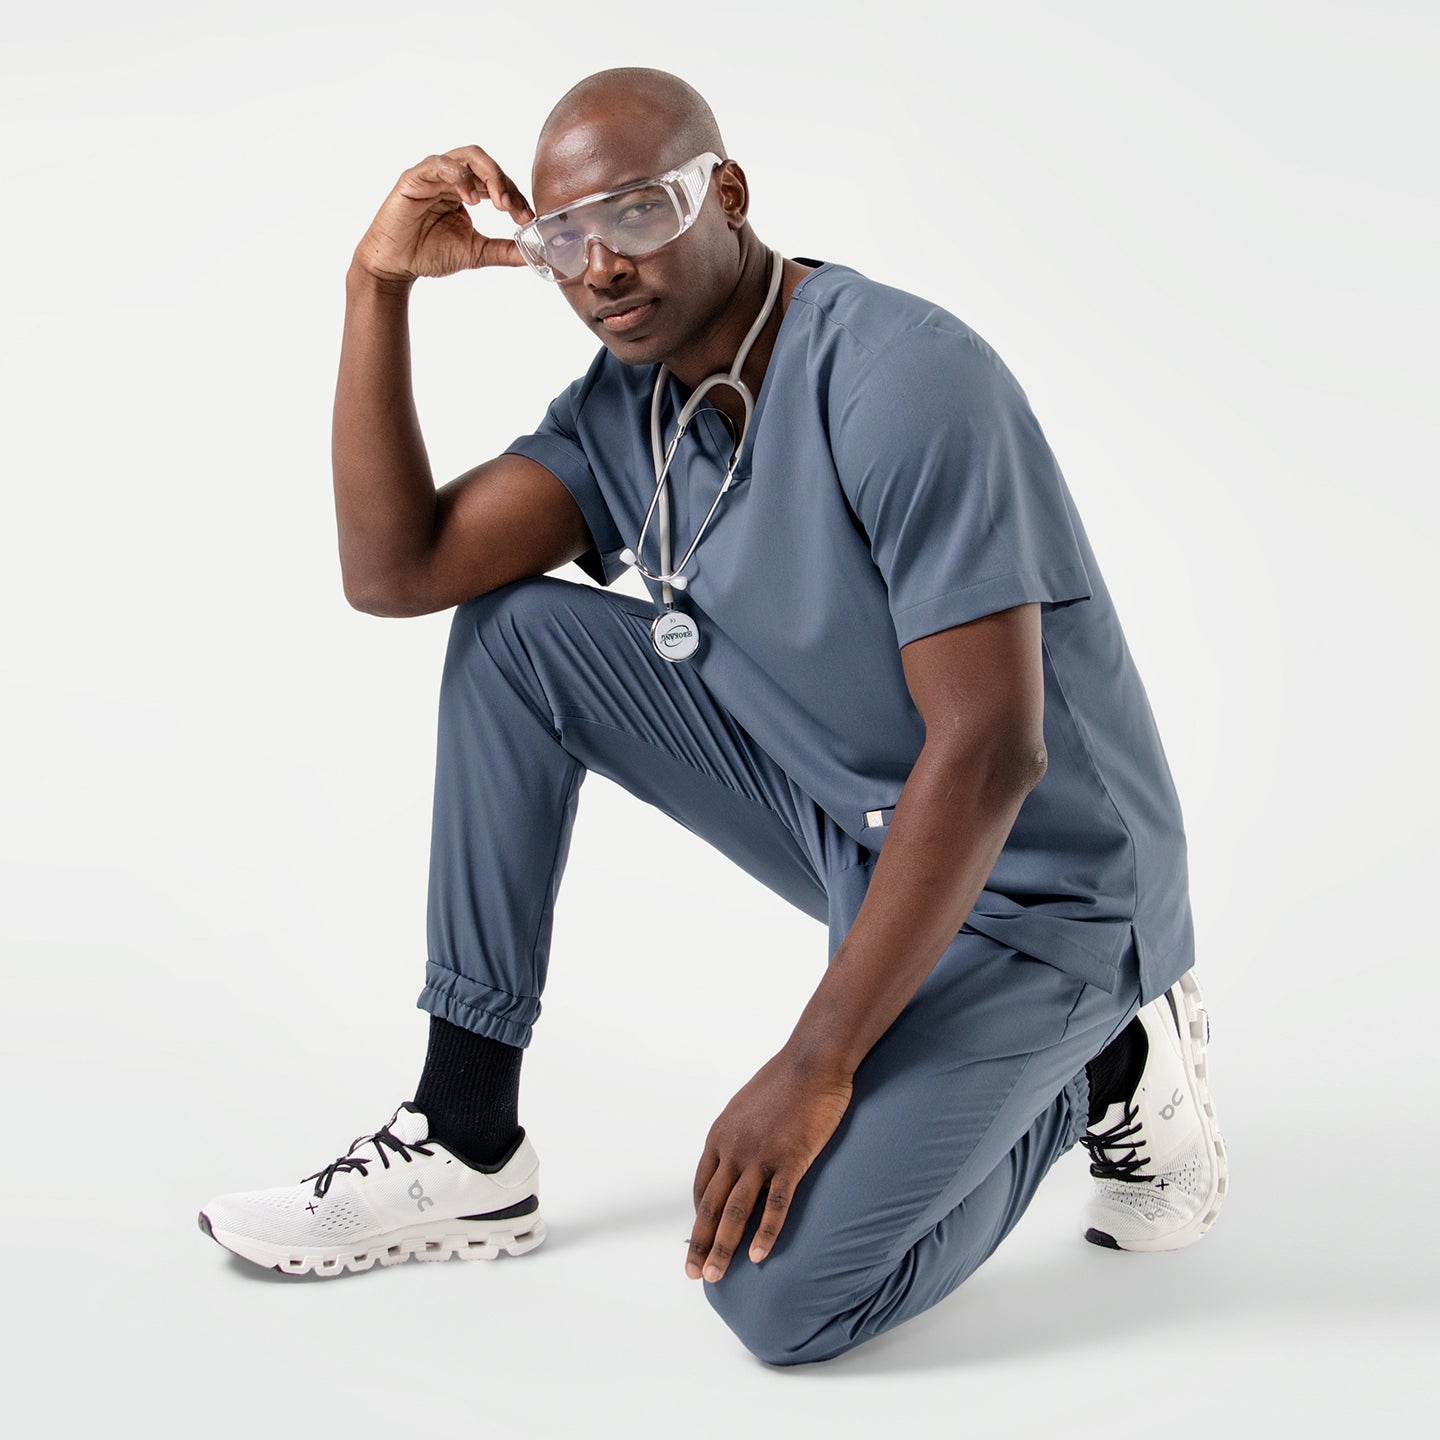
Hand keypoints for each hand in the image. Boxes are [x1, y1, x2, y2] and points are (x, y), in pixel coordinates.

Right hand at [351, 144, 535, 284]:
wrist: (396, 265)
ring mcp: (433, 174)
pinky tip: (472, 199)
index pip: (497, 182)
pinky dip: (460, 176)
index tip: (528, 218)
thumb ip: (504, 250)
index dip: (516, 196)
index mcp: (466, 190)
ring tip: (499, 203)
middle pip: (486, 163)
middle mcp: (451, 177)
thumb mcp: (476, 252)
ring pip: (467, 157)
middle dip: (506, 184)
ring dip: (489, 176)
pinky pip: (439, 164)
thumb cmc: (429, 254)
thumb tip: (535, 254)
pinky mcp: (414, 178)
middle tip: (514, 209)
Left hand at [688, 1050, 852, 1282]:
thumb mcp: (746, 1107)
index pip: (702, 1187)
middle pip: (711, 1206)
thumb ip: (737, 1135)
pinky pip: (775, 1205)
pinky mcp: (790, 1160)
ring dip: (723, 1248)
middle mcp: (733, 1150)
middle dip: (700, 1243)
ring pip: (736, 1212)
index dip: (699, 1217)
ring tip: (715, 1277)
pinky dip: (765, 1233)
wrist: (812, 1062)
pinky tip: (758, 1257)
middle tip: (692, 1274)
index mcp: (720, 1137)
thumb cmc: (783, 1081)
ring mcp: (761, 1156)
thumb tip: (736, 1155)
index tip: (700, 1239)